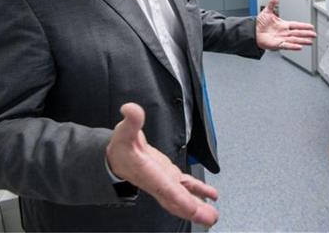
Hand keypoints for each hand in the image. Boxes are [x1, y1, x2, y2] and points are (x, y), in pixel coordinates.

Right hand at [106, 103, 218, 226]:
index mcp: (149, 174)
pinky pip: (186, 188)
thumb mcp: (124, 132)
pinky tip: (210, 195)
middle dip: (194, 211)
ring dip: (198, 207)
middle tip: (210, 218)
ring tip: (212, 215)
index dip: (180, 199)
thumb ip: (131, 121)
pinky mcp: (170, 178)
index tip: (194, 208)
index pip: (166, 189)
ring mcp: (166, 182)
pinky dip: (198, 192)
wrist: (116, 158)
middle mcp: (159, 182)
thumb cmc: (120, 148)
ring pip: (183, 198)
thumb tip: (131, 109)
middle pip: (177, 200)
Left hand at [256, 0, 316, 49]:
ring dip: (302, 41)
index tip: (311, 26)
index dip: (303, 25)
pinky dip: (293, 46)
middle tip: (314, 35)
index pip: (296, 25)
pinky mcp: (277, 44)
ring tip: (310, 42)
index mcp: (283, 25)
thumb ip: (272, 4)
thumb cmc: (259, 24)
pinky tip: (299, 47)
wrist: (252, 32)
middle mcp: (284, 32)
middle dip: (306, 34)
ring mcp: (281, 38)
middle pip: (298, 33)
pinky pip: (287, 45)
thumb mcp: (266, 11)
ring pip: (294, 39)